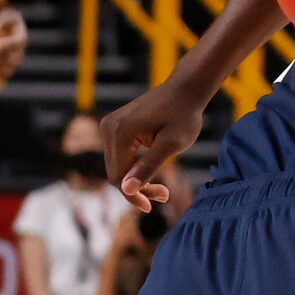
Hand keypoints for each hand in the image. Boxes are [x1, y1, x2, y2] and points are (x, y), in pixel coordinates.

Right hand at [103, 77, 203, 213]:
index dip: (134, 195)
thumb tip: (126, 189)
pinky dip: (134, 168)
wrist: (185, 89)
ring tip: (162, 189)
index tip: (154, 205)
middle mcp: (108, 127)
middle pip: (114, 173)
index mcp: (120, 132)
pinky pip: (119, 156)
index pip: (118, 176)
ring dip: (136, 180)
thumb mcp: (172, 145)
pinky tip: (153, 172)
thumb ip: (148, 166)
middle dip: (137, 189)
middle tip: (164, 195)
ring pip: (116, 166)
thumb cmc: (184, 115)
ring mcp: (109, 125)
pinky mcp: (115, 126)